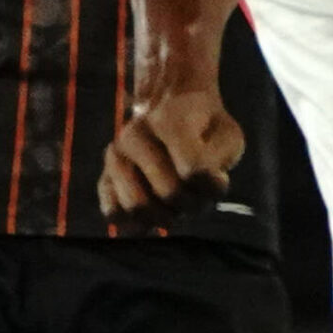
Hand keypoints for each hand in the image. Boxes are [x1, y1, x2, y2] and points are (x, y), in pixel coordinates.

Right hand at [98, 88, 241, 226]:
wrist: (172, 108)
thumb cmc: (204, 128)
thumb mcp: (226, 135)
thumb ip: (221, 159)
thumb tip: (205, 182)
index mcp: (168, 118)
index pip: (193, 171)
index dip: (213, 186)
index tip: (218, 177)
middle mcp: (135, 134)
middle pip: (169, 194)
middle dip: (191, 204)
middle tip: (199, 196)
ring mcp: (116, 155)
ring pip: (136, 207)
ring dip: (165, 217)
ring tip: (177, 205)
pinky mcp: (105, 176)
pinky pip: (113, 213)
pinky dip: (136, 223)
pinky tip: (154, 215)